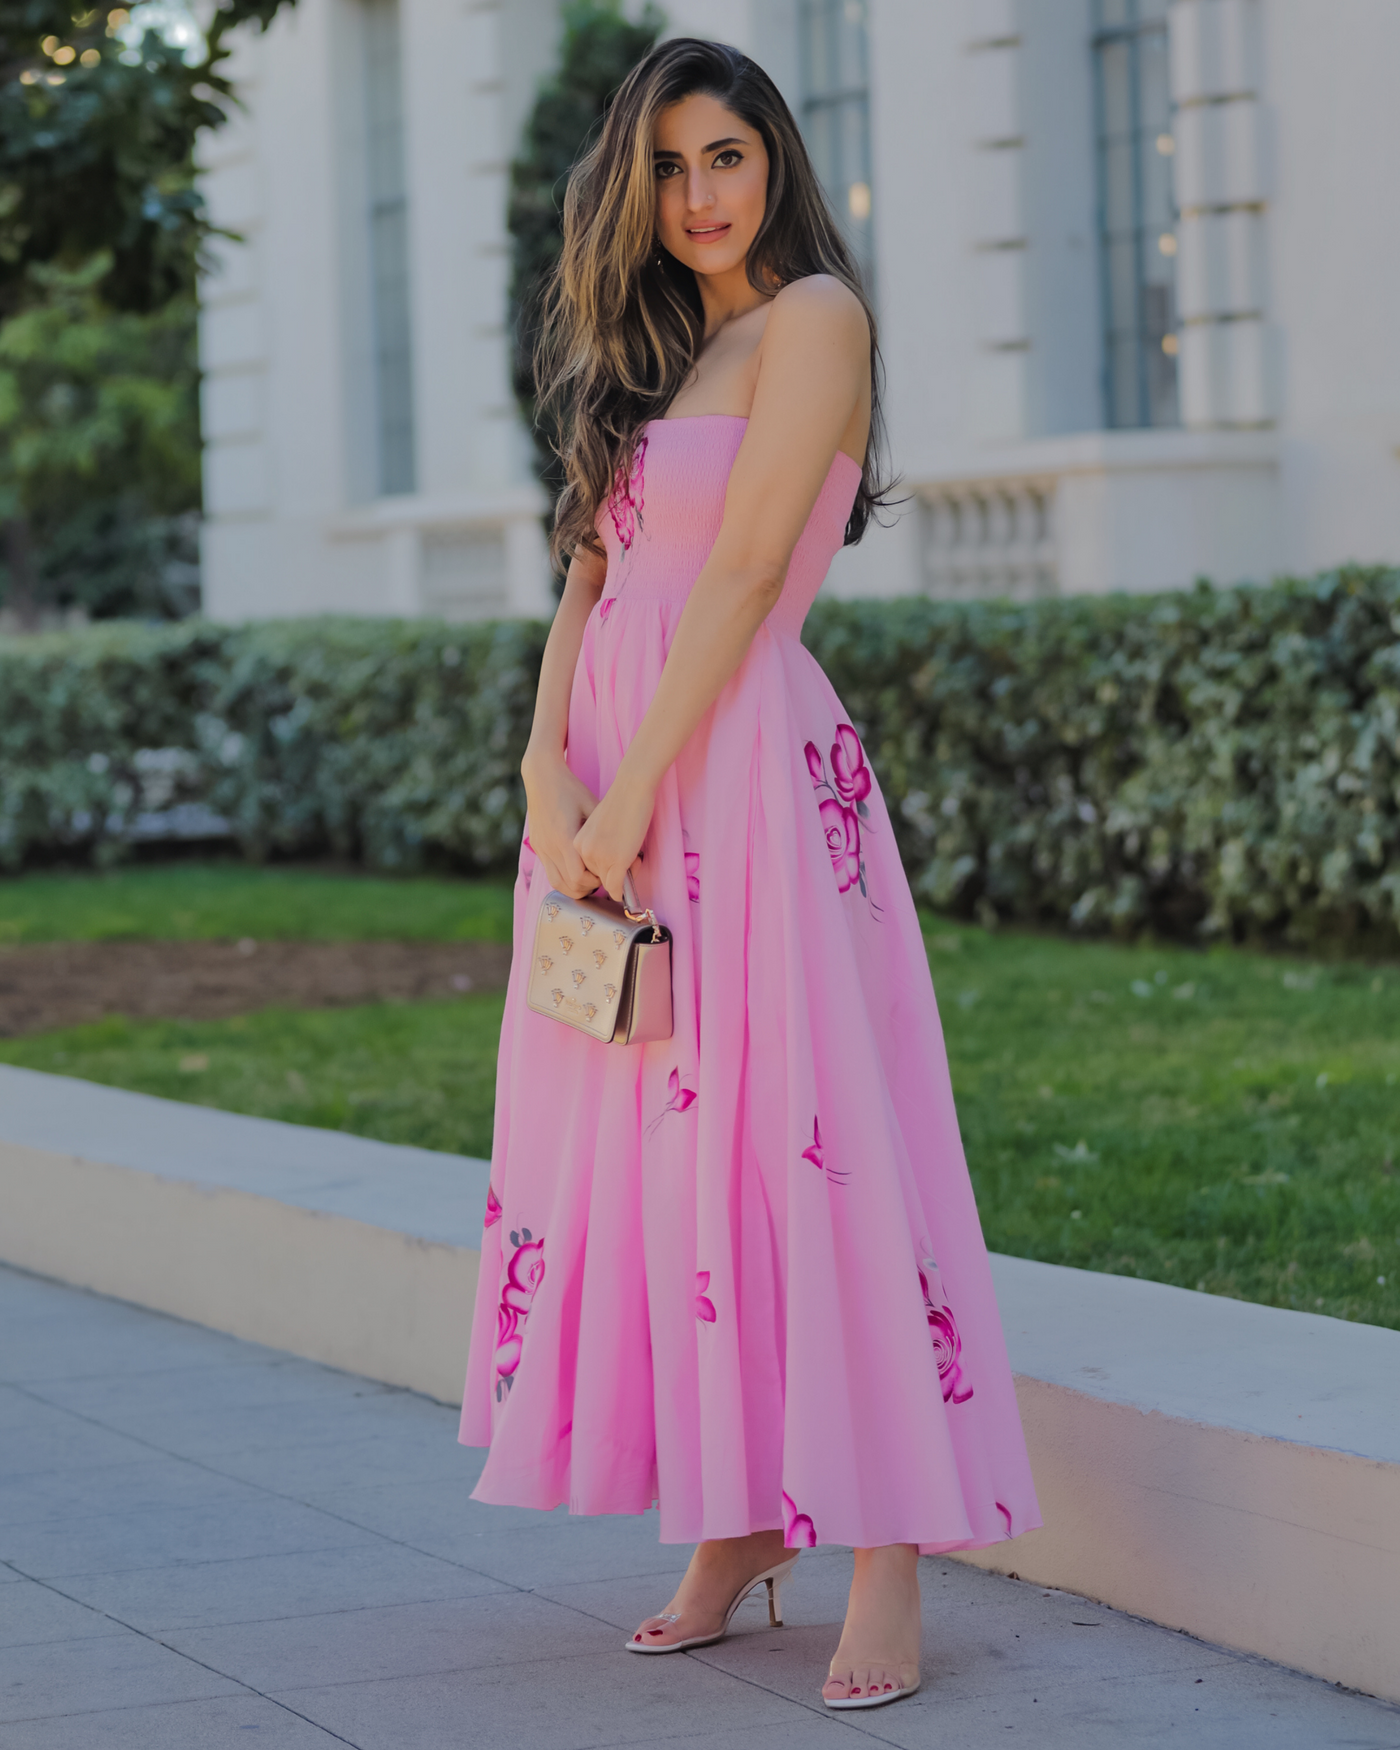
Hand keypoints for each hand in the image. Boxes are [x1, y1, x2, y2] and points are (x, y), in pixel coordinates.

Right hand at [521, 750, 600, 898]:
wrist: (541, 776)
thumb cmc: (570, 788)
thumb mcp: (591, 805)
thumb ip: (602, 828)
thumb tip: (622, 846)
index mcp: (565, 837)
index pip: (580, 876)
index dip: (596, 882)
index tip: (607, 877)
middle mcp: (550, 846)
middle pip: (569, 884)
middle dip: (588, 888)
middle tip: (601, 881)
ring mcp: (541, 847)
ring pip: (557, 883)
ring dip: (574, 887)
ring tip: (589, 881)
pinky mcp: (537, 846)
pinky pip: (549, 872)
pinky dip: (563, 878)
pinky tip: (575, 872)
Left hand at [573, 772, 656, 901]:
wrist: (630, 789)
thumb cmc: (619, 802)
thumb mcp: (598, 826)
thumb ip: (596, 844)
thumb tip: (606, 863)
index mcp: (575, 843)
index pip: (585, 869)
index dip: (602, 868)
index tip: (615, 859)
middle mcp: (582, 852)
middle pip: (596, 878)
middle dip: (613, 874)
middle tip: (631, 859)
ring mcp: (598, 857)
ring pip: (608, 884)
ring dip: (622, 878)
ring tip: (634, 859)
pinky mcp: (616, 861)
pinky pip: (616, 888)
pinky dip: (622, 891)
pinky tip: (628, 882)